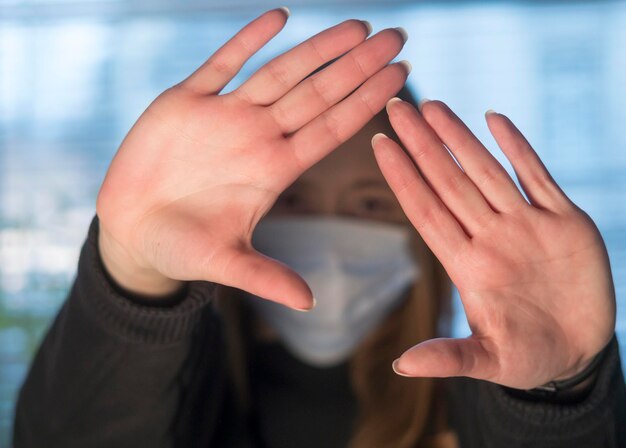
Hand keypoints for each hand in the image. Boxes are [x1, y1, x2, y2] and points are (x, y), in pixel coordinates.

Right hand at [96, 9, 408, 308]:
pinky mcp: (186, 101)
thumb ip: (265, 277)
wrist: (133, 230)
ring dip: (317, 48)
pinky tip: (279, 16)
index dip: (366, 102)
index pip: (331, 129)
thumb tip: (309, 304)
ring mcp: (225, 115)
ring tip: (359, 25)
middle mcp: (258, 137)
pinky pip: (221, 64)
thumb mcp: (223, 262)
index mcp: (273, 170)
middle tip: (399, 37)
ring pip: (280, 73)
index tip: (400, 78)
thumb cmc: (180, 248)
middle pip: (318, 94)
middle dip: (357, 66)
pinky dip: (247, 40)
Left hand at [372, 98, 615, 388]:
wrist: (579, 351)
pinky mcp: (564, 221)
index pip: (426, 211)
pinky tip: (494, 119)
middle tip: (395, 106)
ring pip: (486, 171)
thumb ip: (448, 357)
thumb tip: (399, 365)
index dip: (403, 177)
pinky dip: (518, 149)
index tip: (379, 144)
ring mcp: (526, 225)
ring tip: (432, 105)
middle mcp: (490, 238)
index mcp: (467, 266)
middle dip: (422, 144)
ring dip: (460, 137)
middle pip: (449, 181)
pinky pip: (537, 176)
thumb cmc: (528, 358)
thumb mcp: (490, 361)